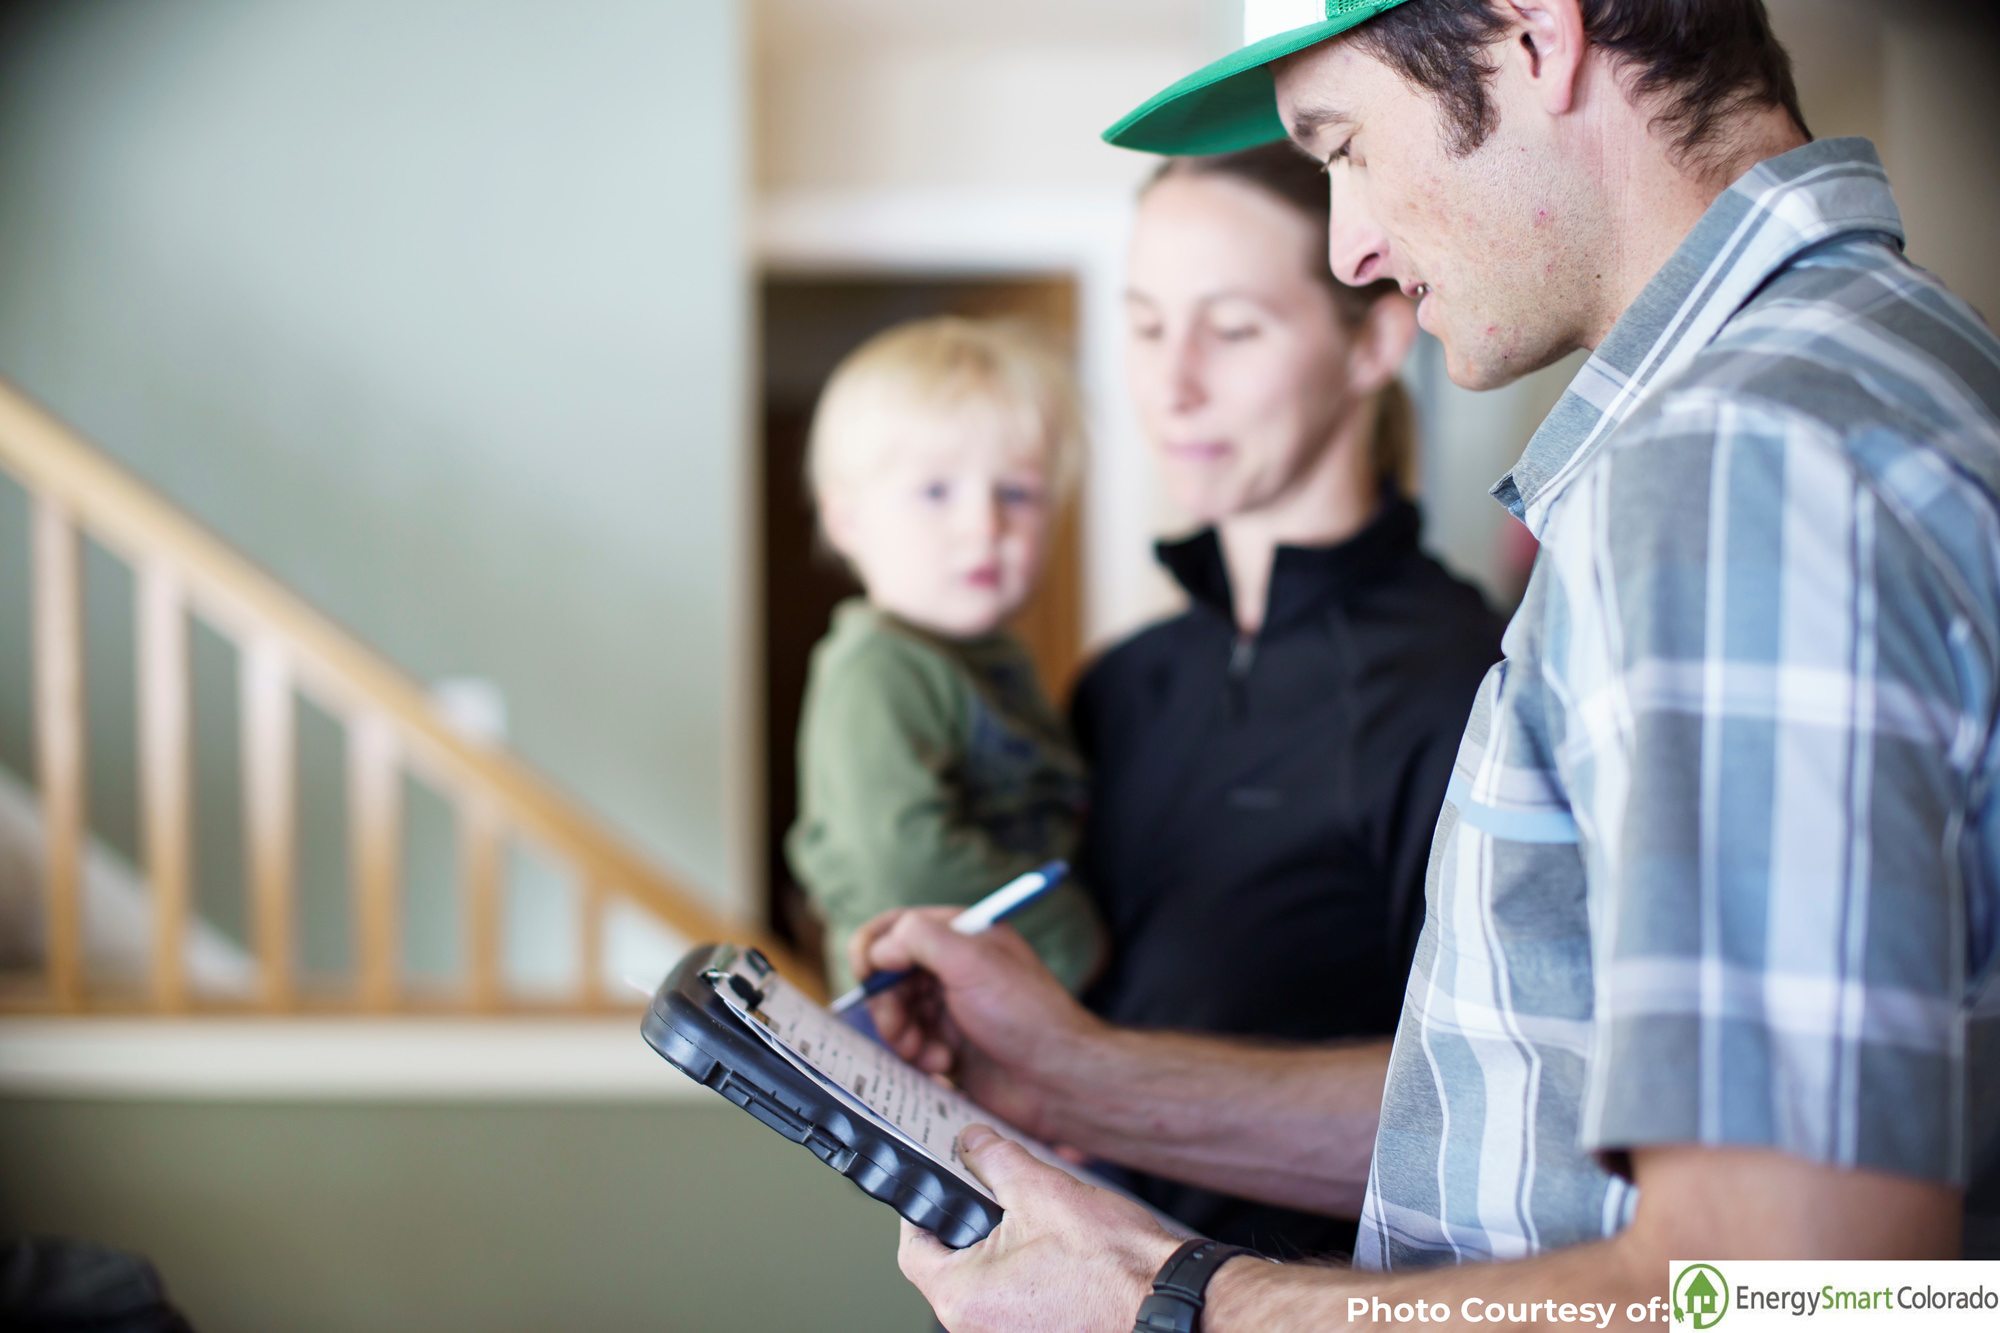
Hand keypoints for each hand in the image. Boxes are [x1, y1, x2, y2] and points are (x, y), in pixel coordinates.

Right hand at [848, 907, 1103, 1137]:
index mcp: (959, 935)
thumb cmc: (1027, 1015)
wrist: (1059, 1080)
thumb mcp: (972, 961)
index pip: (895, 927)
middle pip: (888, 977)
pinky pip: (911, 1048)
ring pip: (896, 1016)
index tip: (866, 976)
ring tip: (930, 1054)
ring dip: (903, 1036)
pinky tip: (945, 1067)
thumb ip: (919, 939)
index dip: (872, 949)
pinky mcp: (950, 1045)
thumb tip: (879, 949)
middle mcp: (952, 967)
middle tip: (901, 1028)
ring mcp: (950, 1008)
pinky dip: (919, 1058)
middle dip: (888, 1006)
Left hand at [901, 1124, 1181, 1332]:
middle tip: (999, 1200)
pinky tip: (1057, 1258)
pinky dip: (1027, 1278)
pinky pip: (1015, 1306)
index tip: (938, 1188)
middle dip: (973, 1228)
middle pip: (951, 1269)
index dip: (923, 1210)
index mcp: (964, 1297)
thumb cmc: (1114, 1267)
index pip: (914, 1250)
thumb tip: (972, 1143)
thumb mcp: (1043, 1191)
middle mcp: (977, 1330)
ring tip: (1038, 1228)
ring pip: (987, 1287)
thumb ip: (995, 1161)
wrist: (1170, 1304)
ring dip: (1004, 1253)